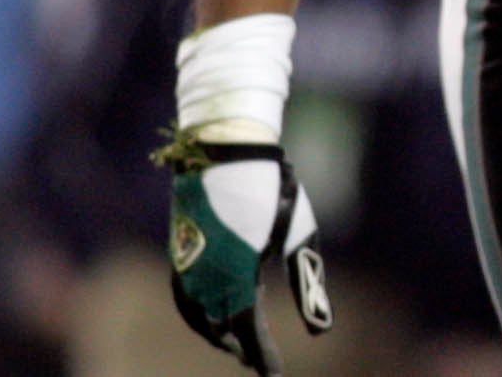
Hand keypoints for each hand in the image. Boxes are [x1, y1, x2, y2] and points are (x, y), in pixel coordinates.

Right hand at [162, 139, 332, 372]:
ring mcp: (187, 263)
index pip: (246, 328)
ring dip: (217, 334)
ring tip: (238, 345)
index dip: (260, 354)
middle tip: (259, 362)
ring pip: (196, 316)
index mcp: (237, 271)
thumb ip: (308, 283)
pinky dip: (198, 315)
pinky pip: (183, 297)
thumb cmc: (273, 188)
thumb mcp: (300, 234)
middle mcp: (205, 273)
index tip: (273, 374)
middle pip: (220, 327)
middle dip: (240, 347)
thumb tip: (321, 330)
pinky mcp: (180, 251)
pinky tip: (213, 316)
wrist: (226, 147)